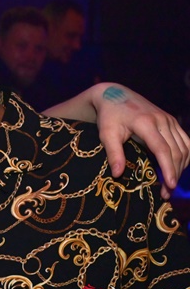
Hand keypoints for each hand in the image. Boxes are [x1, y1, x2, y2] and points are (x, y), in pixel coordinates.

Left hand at [91, 84, 189, 198]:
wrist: (114, 95)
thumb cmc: (108, 116)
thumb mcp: (106, 134)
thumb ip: (113, 153)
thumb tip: (118, 175)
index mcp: (146, 123)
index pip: (162, 149)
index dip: (168, 168)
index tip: (170, 186)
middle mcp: (162, 120)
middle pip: (176, 151)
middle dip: (174, 174)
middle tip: (166, 193)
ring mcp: (169, 119)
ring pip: (184, 147)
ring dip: (181, 167)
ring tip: (170, 185)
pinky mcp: (172, 121)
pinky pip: (186, 141)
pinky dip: (185, 156)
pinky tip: (177, 169)